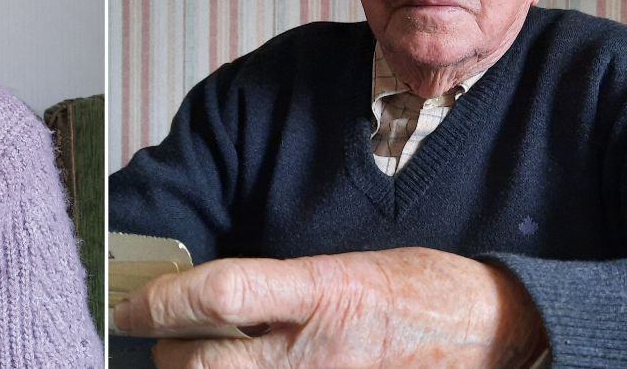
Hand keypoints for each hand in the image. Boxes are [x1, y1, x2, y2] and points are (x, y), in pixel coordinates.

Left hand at [112, 247, 546, 367]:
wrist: (497, 337)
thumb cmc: (421, 292)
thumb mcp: (345, 267)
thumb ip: (277, 286)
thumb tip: (209, 297)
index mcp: (323, 292)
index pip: (221, 293)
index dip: (162, 299)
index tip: (129, 301)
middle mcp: (317, 352)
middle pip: (205, 364)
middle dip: (169, 352)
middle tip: (163, 337)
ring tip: (200, 361)